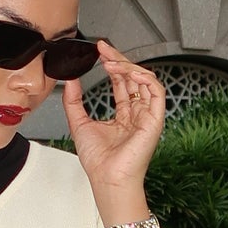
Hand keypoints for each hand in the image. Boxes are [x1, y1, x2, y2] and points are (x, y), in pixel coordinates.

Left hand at [61, 40, 164, 204]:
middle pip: (133, 78)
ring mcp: (147, 115)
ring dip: (129, 67)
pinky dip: (145, 78)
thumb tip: (70, 80)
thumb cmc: (97, 160)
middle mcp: (137, 113)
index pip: (121, 82)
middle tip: (104, 49)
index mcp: (123, 114)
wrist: (106, 178)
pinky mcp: (154, 120)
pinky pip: (157, 92)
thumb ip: (74, 100)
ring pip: (145, 81)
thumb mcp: (78, 123)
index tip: (100, 51)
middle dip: (119, 60)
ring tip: (112, 61)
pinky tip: (129, 72)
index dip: (112, 64)